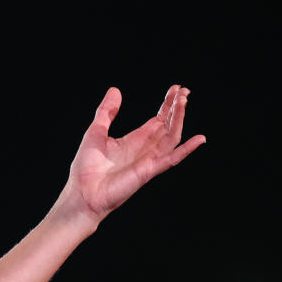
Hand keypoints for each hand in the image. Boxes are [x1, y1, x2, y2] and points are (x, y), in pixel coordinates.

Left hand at [59, 85, 205, 224]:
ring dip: (179, 119)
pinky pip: (172, 159)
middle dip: (177, 108)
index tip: (176, 88)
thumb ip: (107, 112)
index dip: (167, 105)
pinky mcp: (149, 171)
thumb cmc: (86, 167)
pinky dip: (186, 149)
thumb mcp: (96, 131)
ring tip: (184, 101)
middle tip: (184, 91)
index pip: (157, 120)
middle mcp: (145, 150)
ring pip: (172, 137)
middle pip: (168, 126)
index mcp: (134, 141)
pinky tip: (199, 139)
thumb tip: (115, 90)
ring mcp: (149, 160)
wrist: (82, 193)